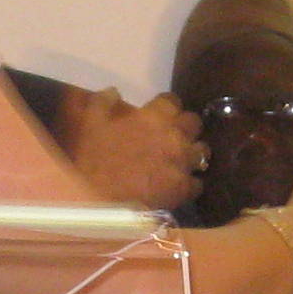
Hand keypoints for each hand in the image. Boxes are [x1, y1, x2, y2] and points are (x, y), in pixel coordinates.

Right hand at [59, 89, 199, 214]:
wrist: (97, 201)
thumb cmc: (92, 160)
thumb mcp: (90, 123)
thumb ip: (102, 102)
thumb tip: (114, 92)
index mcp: (153, 116)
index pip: (172, 100)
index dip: (166, 106)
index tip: (159, 113)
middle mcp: (174, 135)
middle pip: (194, 122)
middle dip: (185, 127)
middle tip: (173, 136)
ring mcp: (182, 162)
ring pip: (202, 151)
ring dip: (193, 153)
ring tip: (182, 161)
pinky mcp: (184, 188)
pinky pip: (198, 183)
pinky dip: (191, 183)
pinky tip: (180, 186)